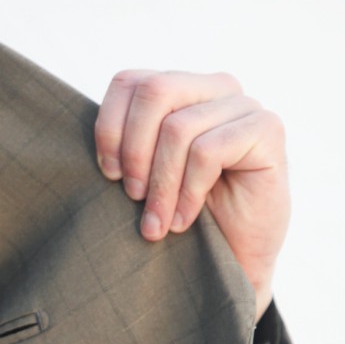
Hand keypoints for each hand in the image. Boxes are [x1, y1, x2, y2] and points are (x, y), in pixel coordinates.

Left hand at [94, 70, 289, 321]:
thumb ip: (125, 146)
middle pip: (154, 90)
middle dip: (134, 151)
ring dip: (161, 185)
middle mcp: (214, 87)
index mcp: (180, 89)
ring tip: (157, 225)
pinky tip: (183, 220)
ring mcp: (244, 105)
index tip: (108, 175)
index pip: (129, 81)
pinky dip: (189, 192)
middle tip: (132, 198)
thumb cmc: (184, 218)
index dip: (109, 127)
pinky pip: (209, 151)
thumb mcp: (144, 177)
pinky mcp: (268, 129)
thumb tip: (77, 137)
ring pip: (179, 128)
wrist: (234, 262)